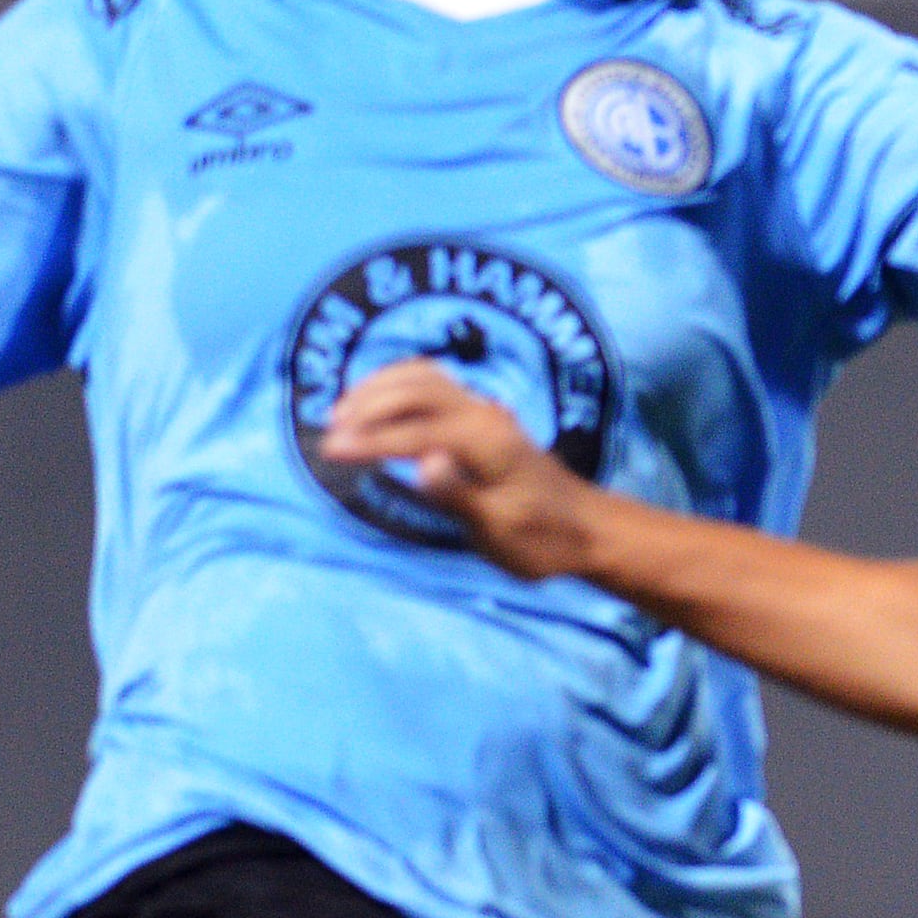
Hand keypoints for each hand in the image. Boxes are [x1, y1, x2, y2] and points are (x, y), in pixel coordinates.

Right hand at [314, 361, 606, 577]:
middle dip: (367, 404)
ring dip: (378, 387)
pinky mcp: (482, 417)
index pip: (412, 431)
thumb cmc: (543, 540)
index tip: (331, 451)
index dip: (369, 439)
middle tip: (330, 433)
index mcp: (484, 443)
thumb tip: (422, 462)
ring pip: (422, 376)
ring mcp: (484, 412)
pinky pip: (433, 382)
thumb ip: (458, 494)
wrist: (587, 528)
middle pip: (413, 387)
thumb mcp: (500, 530)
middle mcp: (482, 417)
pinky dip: (397, 383)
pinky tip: (376, 402)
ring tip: (341, 412)